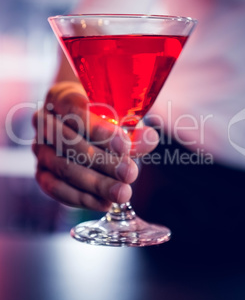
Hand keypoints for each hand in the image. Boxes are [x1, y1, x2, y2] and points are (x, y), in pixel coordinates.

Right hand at [32, 82, 158, 211]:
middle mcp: (44, 121)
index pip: (74, 109)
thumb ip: (133, 129)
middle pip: (68, 142)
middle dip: (102, 161)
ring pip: (63, 167)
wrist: (79, 124)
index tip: (124, 145)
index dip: (98, 129)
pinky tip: (104, 203)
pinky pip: (55, 188)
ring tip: (122, 193)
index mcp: (60, 97)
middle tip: (130, 174)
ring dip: (94, 183)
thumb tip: (150, 140)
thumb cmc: (101, 116)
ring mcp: (39, 148)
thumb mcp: (119, 116)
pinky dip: (81, 198)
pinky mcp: (41, 171)